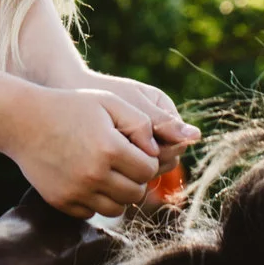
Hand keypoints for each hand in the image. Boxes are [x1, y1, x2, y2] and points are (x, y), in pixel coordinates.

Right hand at [9, 85, 160, 218]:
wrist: (23, 121)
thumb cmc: (70, 107)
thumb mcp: (108, 101)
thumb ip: (141, 123)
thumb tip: (156, 151)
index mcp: (109, 149)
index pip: (149, 170)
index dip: (146, 160)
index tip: (135, 151)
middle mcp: (94, 175)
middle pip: (136, 193)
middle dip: (135, 179)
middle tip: (124, 164)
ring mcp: (76, 191)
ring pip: (117, 209)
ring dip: (118, 194)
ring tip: (109, 174)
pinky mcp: (61, 202)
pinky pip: (91, 213)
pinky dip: (94, 201)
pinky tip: (88, 180)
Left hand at [73, 69, 197, 172]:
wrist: (67, 92)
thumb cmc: (99, 93)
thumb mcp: (129, 105)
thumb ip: (159, 121)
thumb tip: (196, 136)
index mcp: (164, 111)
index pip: (177, 141)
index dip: (162, 150)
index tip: (137, 149)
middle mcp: (158, 128)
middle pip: (167, 158)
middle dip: (149, 162)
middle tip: (123, 160)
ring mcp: (143, 140)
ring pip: (151, 168)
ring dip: (136, 170)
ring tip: (113, 165)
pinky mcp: (127, 151)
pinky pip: (133, 170)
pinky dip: (124, 172)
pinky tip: (107, 171)